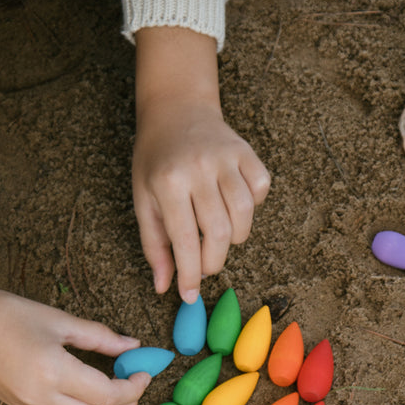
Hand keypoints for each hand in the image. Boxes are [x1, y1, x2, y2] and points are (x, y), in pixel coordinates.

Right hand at [0, 281, 149, 404]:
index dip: (134, 387)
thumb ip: (97, 336)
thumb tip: (131, 346)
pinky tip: (87, 382)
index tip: (144, 371)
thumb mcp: (54, 318)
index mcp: (53, 373)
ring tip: (114, 380)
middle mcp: (42, 398)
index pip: (109, 396)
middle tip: (136, 384)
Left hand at [133, 27, 269, 302]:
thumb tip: (165, 286)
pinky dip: (253, 205)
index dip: (190, 274)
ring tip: (218, 234)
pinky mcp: (246, 151)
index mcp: (168, 182)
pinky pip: (261, 190)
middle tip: (204, 264)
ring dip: (235, 238)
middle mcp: (198, 168)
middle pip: (219, 234)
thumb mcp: (143, 200)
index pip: (184, 240)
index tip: (190, 295)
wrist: (176, 109)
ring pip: (244, 216)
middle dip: (213, 261)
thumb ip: (154, 244)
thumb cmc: (155, 160)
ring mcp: (226, 158)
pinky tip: (234, 203)